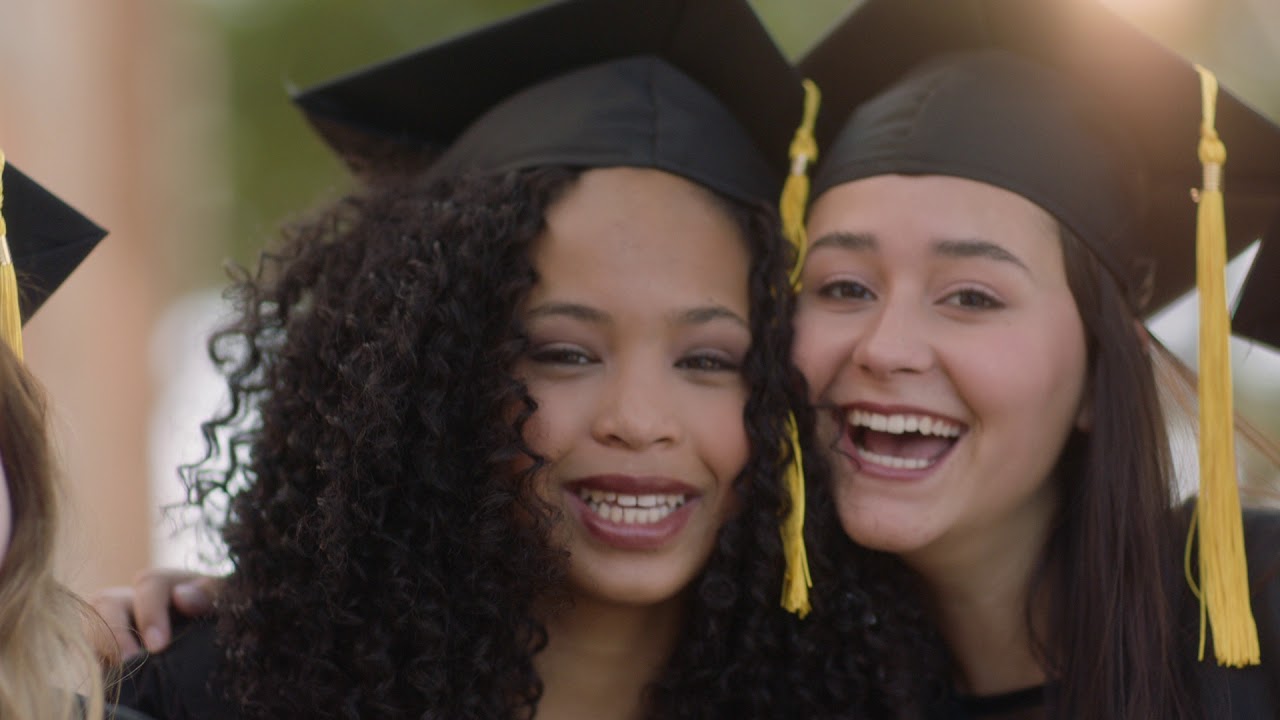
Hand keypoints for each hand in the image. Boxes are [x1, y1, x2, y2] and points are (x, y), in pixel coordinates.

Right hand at [88, 568, 222, 660]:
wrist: (224, 643)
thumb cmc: (228, 617)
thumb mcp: (228, 602)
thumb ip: (213, 594)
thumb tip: (182, 596)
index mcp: (171, 583)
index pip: (149, 583)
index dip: (149, 612)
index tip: (158, 645)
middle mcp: (139, 600)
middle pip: (106, 600)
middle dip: (114, 631)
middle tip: (131, 661)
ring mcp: (122, 625)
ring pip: (92, 623)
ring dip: (101, 646)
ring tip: (121, 671)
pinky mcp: (114, 650)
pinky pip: (93, 651)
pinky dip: (99, 662)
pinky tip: (116, 678)